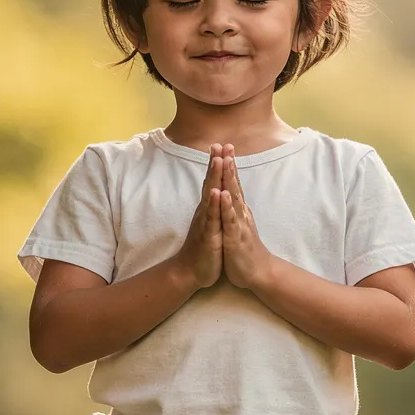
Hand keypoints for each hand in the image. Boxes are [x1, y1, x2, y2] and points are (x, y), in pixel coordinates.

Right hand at [175, 145, 233, 289]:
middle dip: (216, 163)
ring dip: (214, 177)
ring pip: (210, 196)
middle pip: (210, 183)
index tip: (224, 146)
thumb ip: (212, 209)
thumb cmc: (203, 248)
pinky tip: (215, 192)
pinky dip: (213, 204)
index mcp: (209, 209)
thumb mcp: (210, 225)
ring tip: (218, 159)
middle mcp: (205, 211)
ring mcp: (206, 221)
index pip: (214, 182)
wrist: (189, 271)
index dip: (219, 165)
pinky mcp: (208, 234)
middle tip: (220, 144)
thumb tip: (214, 194)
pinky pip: (211, 218)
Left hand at [217, 154, 273, 290]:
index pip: (232, 184)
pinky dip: (227, 206)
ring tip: (225, 161)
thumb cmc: (245, 250)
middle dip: (228, 164)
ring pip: (233, 197)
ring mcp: (239, 223)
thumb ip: (236, 211)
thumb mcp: (238, 226)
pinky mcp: (236, 237)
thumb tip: (234, 197)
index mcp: (238, 210)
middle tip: (224, 144)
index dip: (227, 166)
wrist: (258, 273)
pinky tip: (224, 194)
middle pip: (233, 184)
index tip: (222, 147)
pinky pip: (231, 220)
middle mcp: (241, 213)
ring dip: (229, 179)